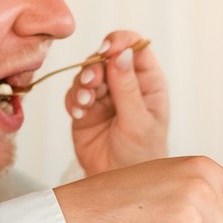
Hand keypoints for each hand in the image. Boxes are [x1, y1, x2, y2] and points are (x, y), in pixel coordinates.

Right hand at [66, 32, 168, 174]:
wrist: (121, 181)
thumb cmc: (141, 155)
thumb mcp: (138, 122)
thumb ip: (128, 88)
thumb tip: (121, 53)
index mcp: (148, 82)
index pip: (135, 47)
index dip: (120, 42)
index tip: (106, 50)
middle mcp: (125, 83)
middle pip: (105, 57)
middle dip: (94, 67)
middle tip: (92, 84)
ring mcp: (104, 95)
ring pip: (86, 73)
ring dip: (82, 85)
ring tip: (86, 104)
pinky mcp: (86, 109)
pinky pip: (73, 94)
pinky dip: (73, 101)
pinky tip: (80, 115)